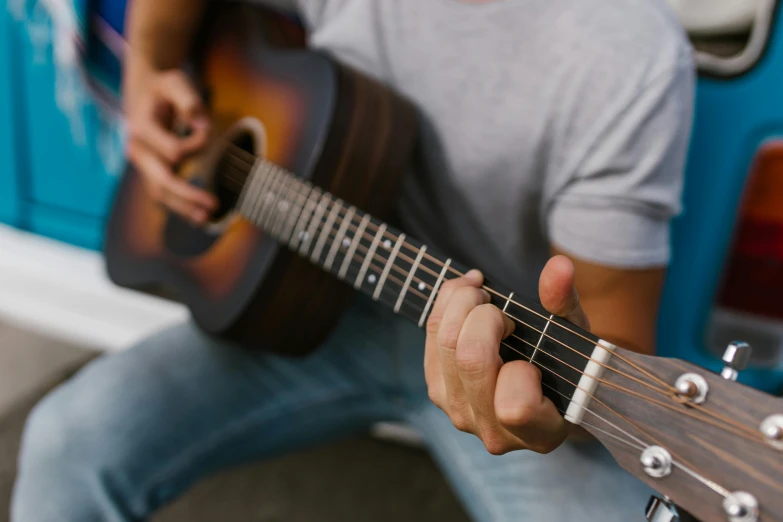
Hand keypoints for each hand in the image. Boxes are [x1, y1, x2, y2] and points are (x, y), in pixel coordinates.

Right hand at [125, 66, 216, 224]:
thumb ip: (190, 100)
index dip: (199, 144)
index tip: (208, 127)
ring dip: (183, 208)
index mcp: (142, 129)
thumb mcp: (176, 83)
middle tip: (214, 204)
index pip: (175, 151)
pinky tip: (198, 215)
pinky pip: (162, 194)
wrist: (143, 91)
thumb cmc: (164, 88)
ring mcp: (141, 164)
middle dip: (188, 195)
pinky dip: (179, 205)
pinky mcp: (149, 171)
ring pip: (159, 194)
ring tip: (206, 218)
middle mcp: (138, 150)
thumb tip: (202, 124)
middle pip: (162, 182)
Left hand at [424, 255, 590, 454]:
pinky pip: (430, 341)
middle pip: (471, 361)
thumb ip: (566, 305)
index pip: (514, 407)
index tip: (533, 357)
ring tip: (481, 291)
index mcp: (539, 432)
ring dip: (460, 304)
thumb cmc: (565, 367)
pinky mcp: (437, 391)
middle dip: (484, 316)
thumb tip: (558, 266)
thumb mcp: (574, 337)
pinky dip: (445, 306)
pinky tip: (465, 294)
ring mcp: (460, 413)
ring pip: (446, 347)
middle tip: (500, 304)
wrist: (538, 390)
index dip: (520, 371)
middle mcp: (494, 432)